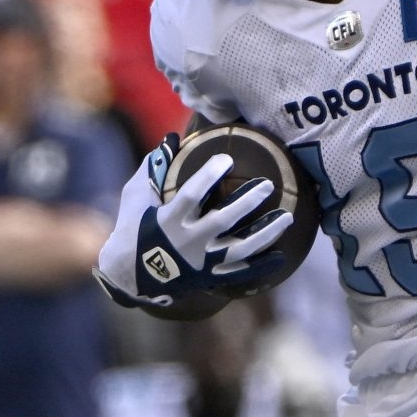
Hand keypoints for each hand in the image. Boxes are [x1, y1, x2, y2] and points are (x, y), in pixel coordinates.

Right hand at [96, 133, 297, 315]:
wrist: (130, 276)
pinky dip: (262, 265)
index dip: (209, 175)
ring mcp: (202, 262)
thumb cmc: (132, 229)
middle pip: (224, 219)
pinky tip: (282, 255)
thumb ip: (152, 167)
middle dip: (248, 201)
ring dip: (266, 233)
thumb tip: (172, 138)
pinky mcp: (210, 278)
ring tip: (286, 217)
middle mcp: (188, 241)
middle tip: (268, 185)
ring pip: (240, 248)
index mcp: (169, 220)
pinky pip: (240, 273)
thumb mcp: (134, 196)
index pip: (192, 194)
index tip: (226, 159)